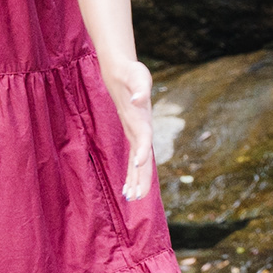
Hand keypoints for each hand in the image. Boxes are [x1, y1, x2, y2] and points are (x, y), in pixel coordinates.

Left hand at [104, 54, 155, 199]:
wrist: (127, 75)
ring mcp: (139, 136)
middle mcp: (143, 131)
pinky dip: (132, 175)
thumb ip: (139, 88)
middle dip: (141, 177)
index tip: (138, 165)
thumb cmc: (132, 74)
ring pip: (140, 163)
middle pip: (144, 157)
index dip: (142, 151)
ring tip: (132, 198)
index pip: (144, 139)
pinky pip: (134, 160)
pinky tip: (128, 190)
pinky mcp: (133, 137)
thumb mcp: (137, 76)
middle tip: (137, 196)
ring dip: (137, 181)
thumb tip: (136, 98)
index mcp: (143, 119)